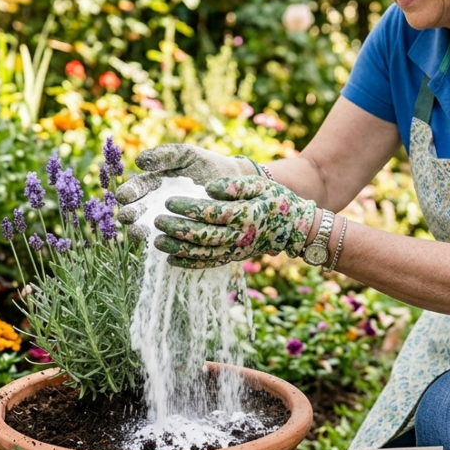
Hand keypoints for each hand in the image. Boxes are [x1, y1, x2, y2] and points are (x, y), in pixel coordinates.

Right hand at [115, 144, 259, 239]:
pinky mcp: (180, 236)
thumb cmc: (206, 165)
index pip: (134, 190)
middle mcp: (154, 205)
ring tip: (138, 233)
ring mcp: (166, 222)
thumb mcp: (186, 155)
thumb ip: (164, 155)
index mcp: (152, 184)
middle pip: (136, 212)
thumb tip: (139, 160)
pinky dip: (161, 244)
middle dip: (130, 214)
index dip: (128, 193)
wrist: (232, 182)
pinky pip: (168, 242)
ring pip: (147, 229)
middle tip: (127, 217)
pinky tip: (158, 244)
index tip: (124, 196)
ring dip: (139, 232)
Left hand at [152, 176, 317, 268]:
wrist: (292, 227)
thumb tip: (210, 188)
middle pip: (204, 236)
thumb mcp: (260, 185)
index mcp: (247, 215)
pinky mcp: (233, 258)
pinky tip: (171, 259)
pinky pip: (209, 264)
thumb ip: (235, 185)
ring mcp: (236, 251)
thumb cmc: (274, 200)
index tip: (169, 201)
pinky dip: (190, 264)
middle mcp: (240, 237)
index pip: (213, 213)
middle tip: (157, 222)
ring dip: (179, 249)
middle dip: (178, 229)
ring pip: (204, 254)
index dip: (189, 208)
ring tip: (157, 242)